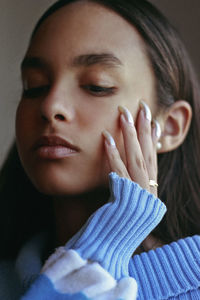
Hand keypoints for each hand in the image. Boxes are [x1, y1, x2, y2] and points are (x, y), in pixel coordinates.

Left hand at [103, 101, 162, 252]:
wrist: (110, 250)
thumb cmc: (117, 230)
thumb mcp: (127, 209)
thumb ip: (128, 192)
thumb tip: (119, 175)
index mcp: (151, 196)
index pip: (154, 162)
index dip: (154, 141)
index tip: (153, 122)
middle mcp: (150, 194)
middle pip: (149, 156)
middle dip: (145, 130)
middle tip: (142, 107)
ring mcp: (138, 196)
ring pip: (137, 159)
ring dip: (131, 135)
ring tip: (125, 114)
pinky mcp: (124, 198)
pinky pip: (119, 172)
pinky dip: (113, 154)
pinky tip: (106, 138)